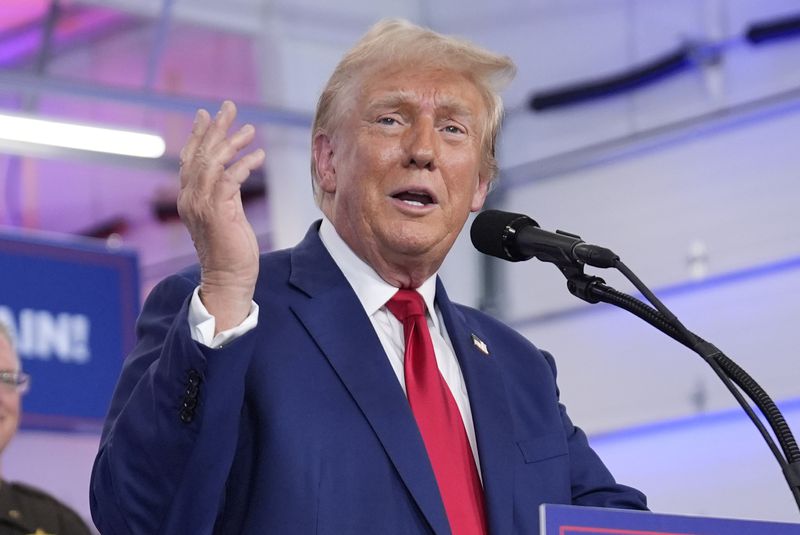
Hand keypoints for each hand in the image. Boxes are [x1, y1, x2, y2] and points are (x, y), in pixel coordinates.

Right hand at [177, 100, 265, 331]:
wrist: (228, 279)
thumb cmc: (230, 251)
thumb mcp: (225, 215)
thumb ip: (224, 194)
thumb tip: (231, 173)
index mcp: (189, 198)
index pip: (189, 159)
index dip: (198, 135)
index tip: (206, 114)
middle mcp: (190, 198)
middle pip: (199, 153)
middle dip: (215, 128)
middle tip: (228, 106)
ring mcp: (202, 205)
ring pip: (212, 162)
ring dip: (231, 142)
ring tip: (249, 128)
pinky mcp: (218, 212)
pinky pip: (230, 178)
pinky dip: (244, 164)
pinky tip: (259, 155)